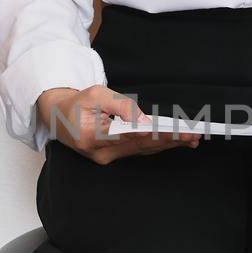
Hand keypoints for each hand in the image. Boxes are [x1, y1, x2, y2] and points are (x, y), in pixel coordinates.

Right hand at [37, 85, 199, 164]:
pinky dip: (158, 146)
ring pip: (142, 151)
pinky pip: (138, 151)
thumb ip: (120, 106)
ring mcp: (106, 158)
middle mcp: (100, 153)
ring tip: (191, 139)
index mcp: (91, 136)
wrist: (59, 118)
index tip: (175, 133)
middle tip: (192, 136)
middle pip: (140, 147)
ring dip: (167, 145)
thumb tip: (143, 119)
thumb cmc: (77, 103)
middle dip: (168, 141)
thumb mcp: (96, 94)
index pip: (129, 136)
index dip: (153, 135)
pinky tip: (176, 142)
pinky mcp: (112, 157)